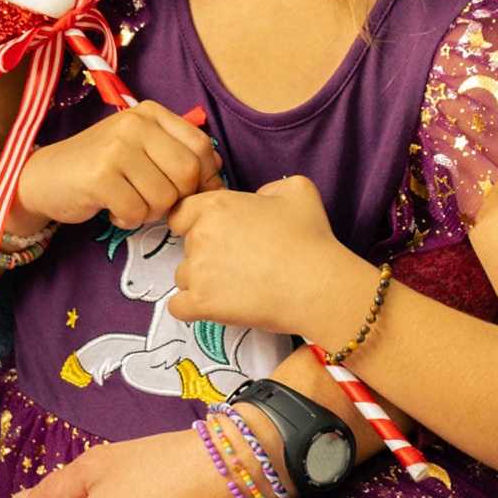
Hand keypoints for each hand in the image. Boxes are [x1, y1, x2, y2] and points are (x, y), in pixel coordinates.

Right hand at [15, 100, 219, 233]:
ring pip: (165, 198)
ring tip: (128, 202)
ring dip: (150, 212)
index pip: (202, 146)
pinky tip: (113, 210)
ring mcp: (116, 148)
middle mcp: (134, 124)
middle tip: (153, 201)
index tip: (194, 194)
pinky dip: (128, 220)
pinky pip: (138, 212)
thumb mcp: (139, 148)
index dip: (207, 177)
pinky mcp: (100, 177)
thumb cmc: (99, 168)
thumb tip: (218, 174)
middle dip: (177, 198)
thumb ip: (176, 153)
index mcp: (149, 112)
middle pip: (188, 173)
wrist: (43, 178)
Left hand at [165, 176, 366, 339]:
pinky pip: (179, 307)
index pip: (181, 213)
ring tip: (238, 287)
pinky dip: (193, 309)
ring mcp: (198, 271)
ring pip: (184, 277)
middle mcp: (201, 235)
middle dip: (207, 255)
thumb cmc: (310, 240)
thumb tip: (258, 198)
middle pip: (186, 246)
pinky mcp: (201, 303)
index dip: (195, 224)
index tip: (214, 237)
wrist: (319, 286)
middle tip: (240, 264)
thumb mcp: (297, 190)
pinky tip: (215, 307)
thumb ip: (268, 188)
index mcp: (217, 206)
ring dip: (203, 283)